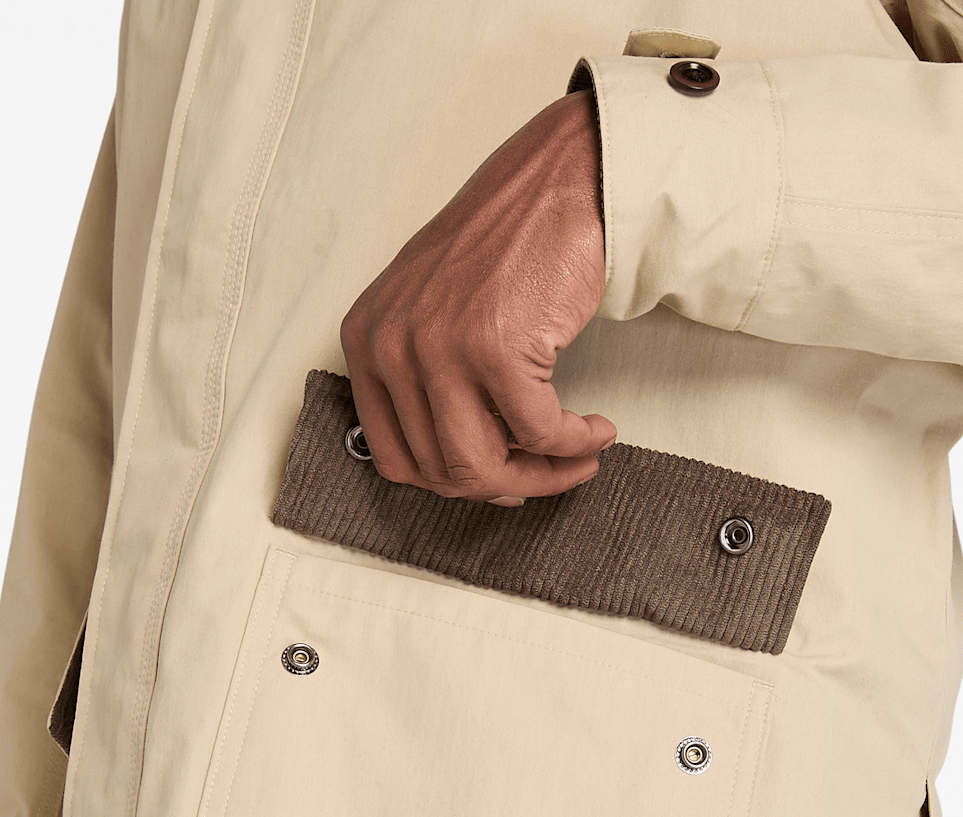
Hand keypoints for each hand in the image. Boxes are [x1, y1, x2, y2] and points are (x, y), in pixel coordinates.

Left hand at [340, 89, 614, 505]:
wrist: (559, 184)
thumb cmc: (507, 243)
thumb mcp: (433, 311)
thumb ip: (427, 382)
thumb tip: (464, 468)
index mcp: (366, 340)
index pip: (397, 459)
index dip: (456, 484)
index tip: (500, 482)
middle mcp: (390, 345)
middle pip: (443, 471)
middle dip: (509, 485)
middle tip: (550, 473)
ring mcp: (439, 347)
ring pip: (484, 465)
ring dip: (543, 475)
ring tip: (578, 456)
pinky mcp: (495, 348)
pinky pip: (538, 433)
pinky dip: (574, 443)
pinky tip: (596, 429)